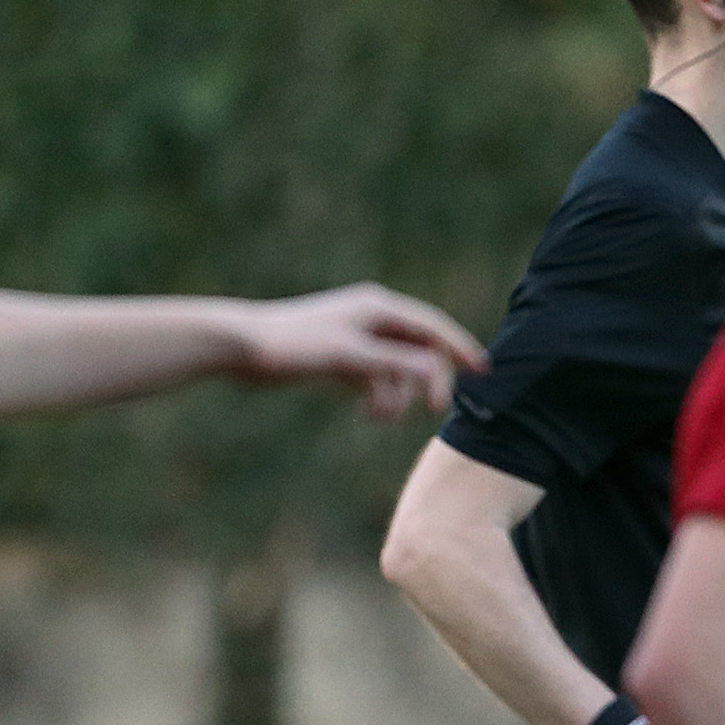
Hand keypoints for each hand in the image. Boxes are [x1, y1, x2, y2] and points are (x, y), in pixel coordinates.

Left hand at [237, 284, 485, 418]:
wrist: (241, 347)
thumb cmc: (292, 346)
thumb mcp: (347, 358)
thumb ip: (394, 365)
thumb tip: (436, 371)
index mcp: (377, 308)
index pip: (431, 327)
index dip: (459, 348)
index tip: (483, 371)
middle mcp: (371, 318)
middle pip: (418, 349)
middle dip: (426, 380)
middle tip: (434, 410)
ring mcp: (356, 337)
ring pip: (396, 367)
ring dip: (396, 394)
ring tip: (379, 416)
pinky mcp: (340, 355)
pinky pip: (375, 376)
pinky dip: (377, 395)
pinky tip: (367, 413)